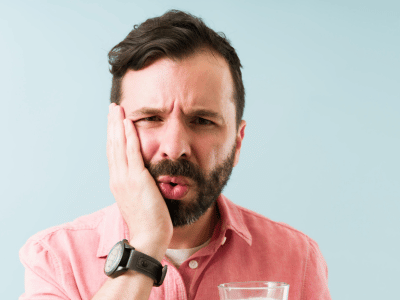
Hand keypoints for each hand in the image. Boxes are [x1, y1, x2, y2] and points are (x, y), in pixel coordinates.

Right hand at [106, 103, 172, 260]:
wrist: (148, 236)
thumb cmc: (147, 220)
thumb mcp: (138, 199)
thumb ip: (137, 185)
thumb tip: (142, 176)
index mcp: (118, 181)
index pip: (113, 153)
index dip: (113, 135)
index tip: (114, 121)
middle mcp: (117, 177)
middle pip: (112, 144)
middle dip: (112, 124)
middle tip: (112, 107)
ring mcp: (125, 178)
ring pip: (119, 145)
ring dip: (118, 124)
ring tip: (117, 108)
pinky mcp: (137, 179)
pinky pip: (132, 152)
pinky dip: (129, 136)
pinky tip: (129, 123)